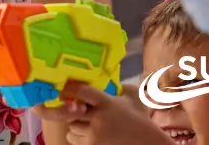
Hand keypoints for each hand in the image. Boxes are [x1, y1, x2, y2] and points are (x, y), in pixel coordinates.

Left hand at [34, 83, 173, 144]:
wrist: (148, 142)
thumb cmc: (140, 118)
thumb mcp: (132, 96)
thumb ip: (118, 85)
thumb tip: (107, 71)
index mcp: (107, 102)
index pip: (82, 92)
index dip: (69, 89)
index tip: (61, 88)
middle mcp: (99, 118)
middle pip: (69, 111)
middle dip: (67, 109)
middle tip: (60, 105)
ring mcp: (95, 134)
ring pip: (71, 125)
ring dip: (74, 122)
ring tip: (84, 120)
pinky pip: (73, 138)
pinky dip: (75, 135)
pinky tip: (85, 131)